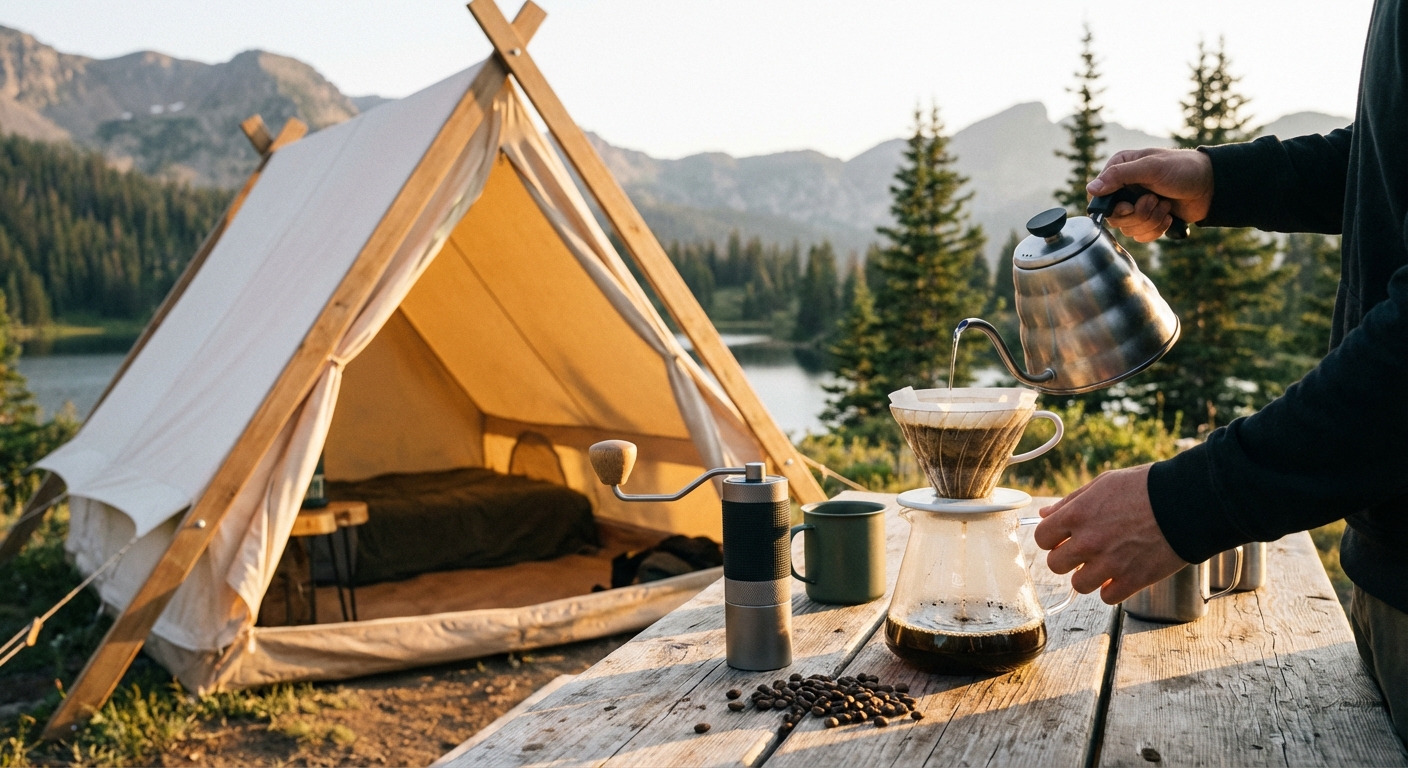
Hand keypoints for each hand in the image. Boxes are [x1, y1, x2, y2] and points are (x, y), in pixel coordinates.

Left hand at [1033, 464, 1186, 604]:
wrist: (1188, 504)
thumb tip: (1044, 513)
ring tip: (1105, 563)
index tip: (1063, 537)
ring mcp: (1109, 564)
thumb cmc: (1146, 487)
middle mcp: (1088, 542)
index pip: (1041, 538)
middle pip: (1055, 565)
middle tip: (1084, 551)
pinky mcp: (1132, 580)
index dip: (1051, 538)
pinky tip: (1121, 574)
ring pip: (1079, 584)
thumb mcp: (1104, 484)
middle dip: (1066, 558)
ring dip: (1089, 575)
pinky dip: (1112, 589)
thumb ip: (1071, 502)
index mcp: (1077, 515)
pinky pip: (1107, 597)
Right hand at [1086, 148, 1214, 241]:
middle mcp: (1125, 188)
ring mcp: (1136, 205)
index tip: (1128, 206)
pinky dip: (1156, 229)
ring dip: (1150, 220)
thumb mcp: (1151, 167)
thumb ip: (1120, 176)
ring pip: (1128, 229)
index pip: (1098, 195)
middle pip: (1113, 217)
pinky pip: (1141, 236)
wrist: (1211, 186)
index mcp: (1120, 170)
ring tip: (1166, 206)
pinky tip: (1169, 216)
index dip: (1111, 207)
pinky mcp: (1148, 220)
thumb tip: (1091, 189)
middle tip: (1154, 200)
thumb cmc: (1183, 169)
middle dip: (1137, 214)